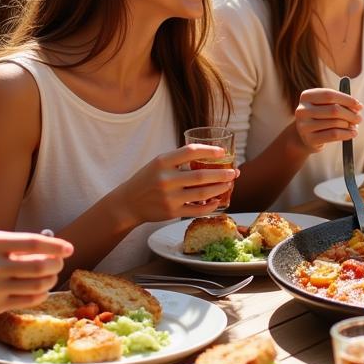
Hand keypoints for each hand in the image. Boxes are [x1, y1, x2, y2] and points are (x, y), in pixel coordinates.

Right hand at [0, 232, 73, 316]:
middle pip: (40, 266)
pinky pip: (30, 301)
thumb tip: (53, 243)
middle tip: (59, 263)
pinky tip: (41, 289)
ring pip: (39, 285)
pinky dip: (42, 294)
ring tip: (50, 275)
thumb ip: (19, 242)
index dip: (56, 246)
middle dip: (57, 264)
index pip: (34, 243)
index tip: (69, 249)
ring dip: (52, 279)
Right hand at [113, 145, 239, 224]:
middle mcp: (166, 180)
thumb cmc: (148, 179)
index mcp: (162, 162)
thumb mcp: (158, 164)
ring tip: (229, 184)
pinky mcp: (172, 212)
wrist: (128, 203)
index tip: (222, 152)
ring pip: (202, 193)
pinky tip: (217, 200)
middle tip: (234, 172)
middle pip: (201, 175)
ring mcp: (169, 197)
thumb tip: (210, 155)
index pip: (190, 152)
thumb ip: (179, 159)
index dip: (209, 150)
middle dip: (222, 174)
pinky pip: (197, 210)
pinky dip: (210, 205)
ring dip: (220, 188)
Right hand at [294, 88, 362, 153]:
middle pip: (333, 109)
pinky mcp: (309, 139)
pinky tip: (352, 133)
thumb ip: (341, 103)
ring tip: (354, 126)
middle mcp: (302, 110)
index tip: (359, 106)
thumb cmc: (321, 117)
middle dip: (350, 114)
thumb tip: (357, 106)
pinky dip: (347, 134)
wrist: (306, 137)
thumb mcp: (327, 106)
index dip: (347, 100)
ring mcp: (304, 126)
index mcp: (306, 96)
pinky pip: (334, 135)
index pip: (329, 95)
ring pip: (335, 123)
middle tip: (359, 118)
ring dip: (349, 125)